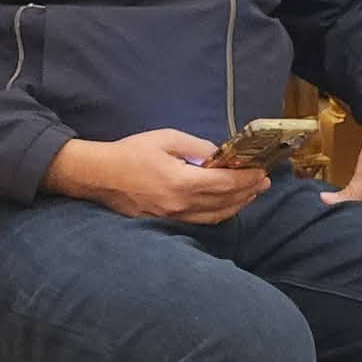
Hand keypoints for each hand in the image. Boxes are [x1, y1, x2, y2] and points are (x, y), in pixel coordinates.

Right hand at [43, 128, 269, 222]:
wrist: (97, 176)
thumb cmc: (131, 153)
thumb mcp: (167, 139)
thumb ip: (198, 147)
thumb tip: (220, 155)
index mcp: (181, 182)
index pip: (225, 184)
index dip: (247, 179)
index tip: (262, 171)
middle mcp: (180, 204)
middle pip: (225, 202)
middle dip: (249, 192)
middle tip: (264, 181)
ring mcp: (172, 217)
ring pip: (215, 216)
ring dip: (237, 205)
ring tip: (251, 193)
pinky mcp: (165, 222)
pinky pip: (200, 221)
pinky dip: (219, 213)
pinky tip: (227, 205)